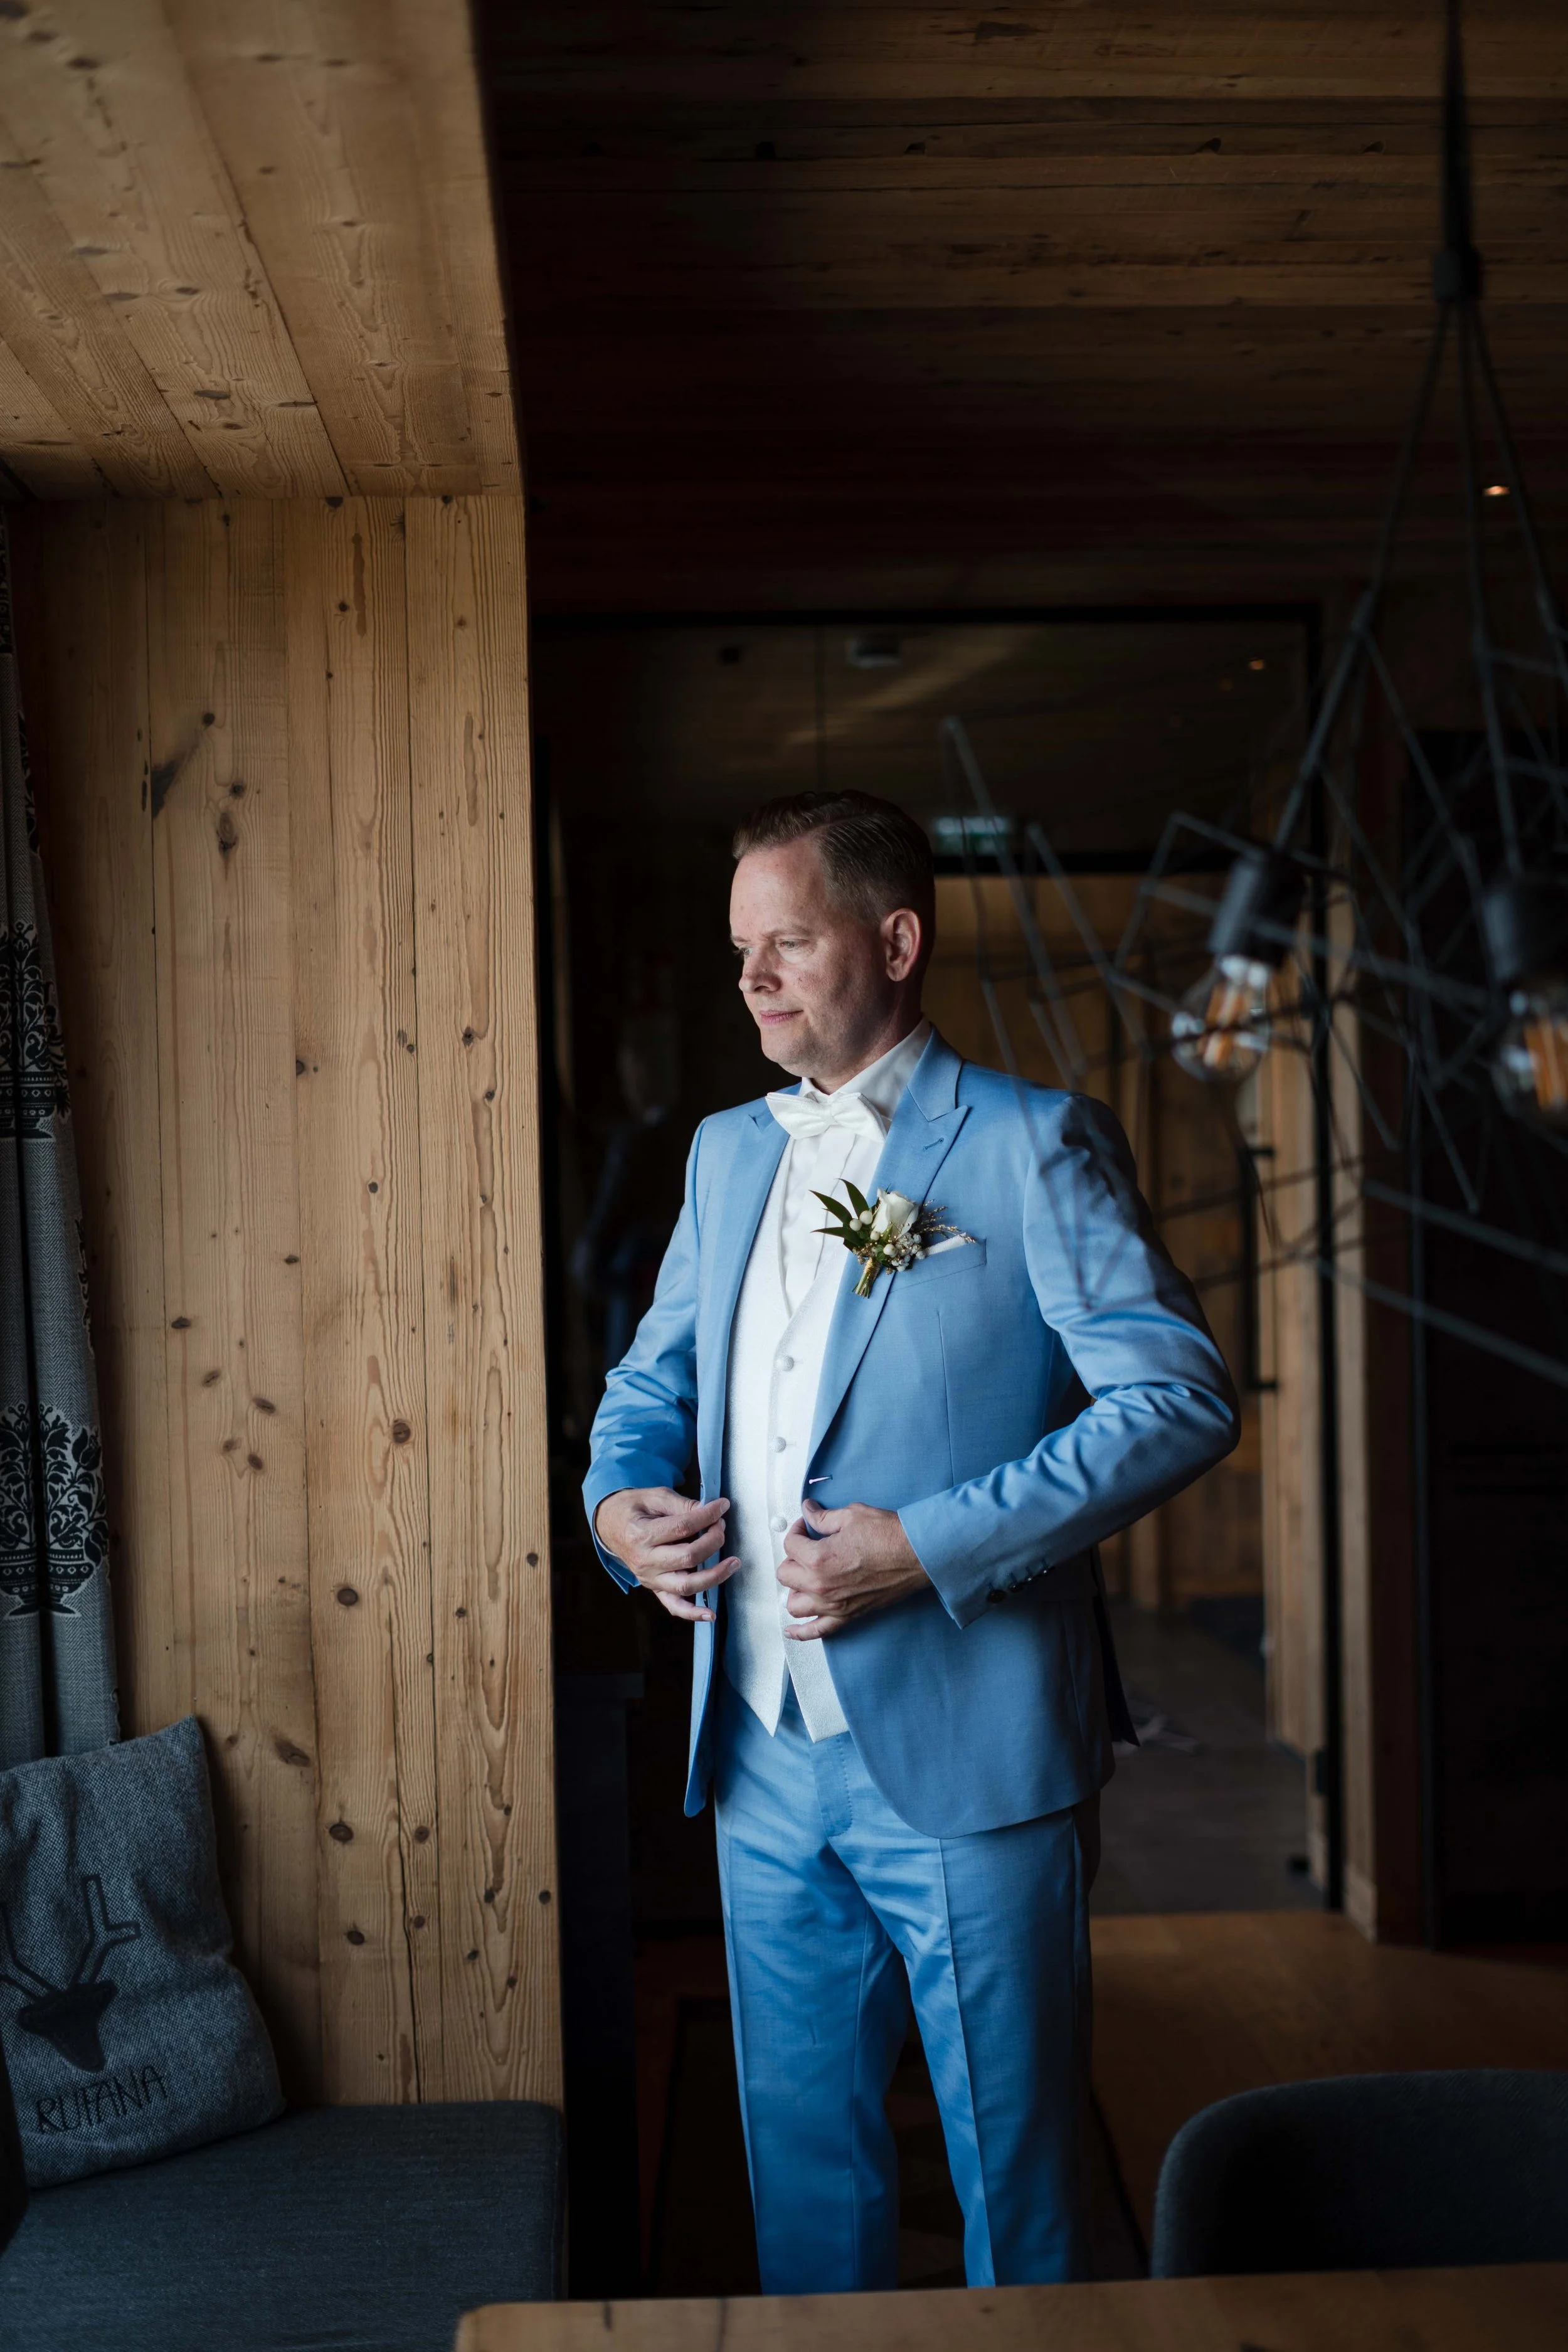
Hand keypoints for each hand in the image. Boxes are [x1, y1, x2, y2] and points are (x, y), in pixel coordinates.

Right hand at [594, 1488, 738, 1622]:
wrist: (610, 1525)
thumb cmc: (634, 1508)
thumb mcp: (654, 1497)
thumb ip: (681, 1505)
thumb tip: (709, 1511)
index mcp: (641, 1535)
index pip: (683, 1527)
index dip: (707, 1516)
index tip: (722, 1506)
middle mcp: (645, 1561)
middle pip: (688, 1557)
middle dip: (713, 1541)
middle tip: (721, 1527)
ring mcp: (649, 1579)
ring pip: (686, 1585)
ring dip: (714, 1575)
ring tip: (734, 1563)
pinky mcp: (654, 1588)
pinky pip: (674, 1605)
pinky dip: (693, 1613)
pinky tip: (710, 1615)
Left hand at [777, 1500, 928, 1639]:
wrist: (917, 1555)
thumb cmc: (889, 1536)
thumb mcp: (852, 1516)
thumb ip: (823, 1517)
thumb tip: (809, 1511)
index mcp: (818, 1558)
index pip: (790, 1544)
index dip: (797, 1530)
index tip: (806, 1526)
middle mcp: (821, 1585)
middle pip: (785, 1574)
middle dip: (793, 1557)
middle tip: (807, 1547)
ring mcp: (833, 1604)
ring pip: (794, 1604)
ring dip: (795, 1589)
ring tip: (805, 1577)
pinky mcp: (847, 1615)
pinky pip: (816, 1631)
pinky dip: (801, 1632)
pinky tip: (791, 1630)